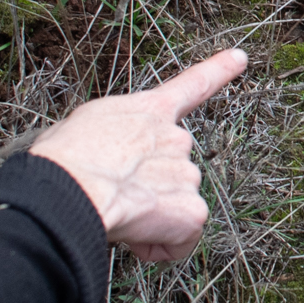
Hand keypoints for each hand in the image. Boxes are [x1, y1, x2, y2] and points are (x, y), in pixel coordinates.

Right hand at [31, 49, 245, 261]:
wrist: (70, 186)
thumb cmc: (64, 159)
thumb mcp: (86, 125)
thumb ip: (115, 135)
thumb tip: (110, 159)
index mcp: (148, 112)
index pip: (192, 85)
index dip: (219, 70)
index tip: (240, 58)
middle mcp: (175, 138)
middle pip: (173, 170)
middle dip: (150, 188)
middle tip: (117, 194)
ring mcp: (187, 174)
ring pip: (175, 205)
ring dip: (152, 217)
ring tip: (119, 211)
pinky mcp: (191, 210)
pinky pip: (181, 239)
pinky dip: (161, 244)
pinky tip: (136, 236)